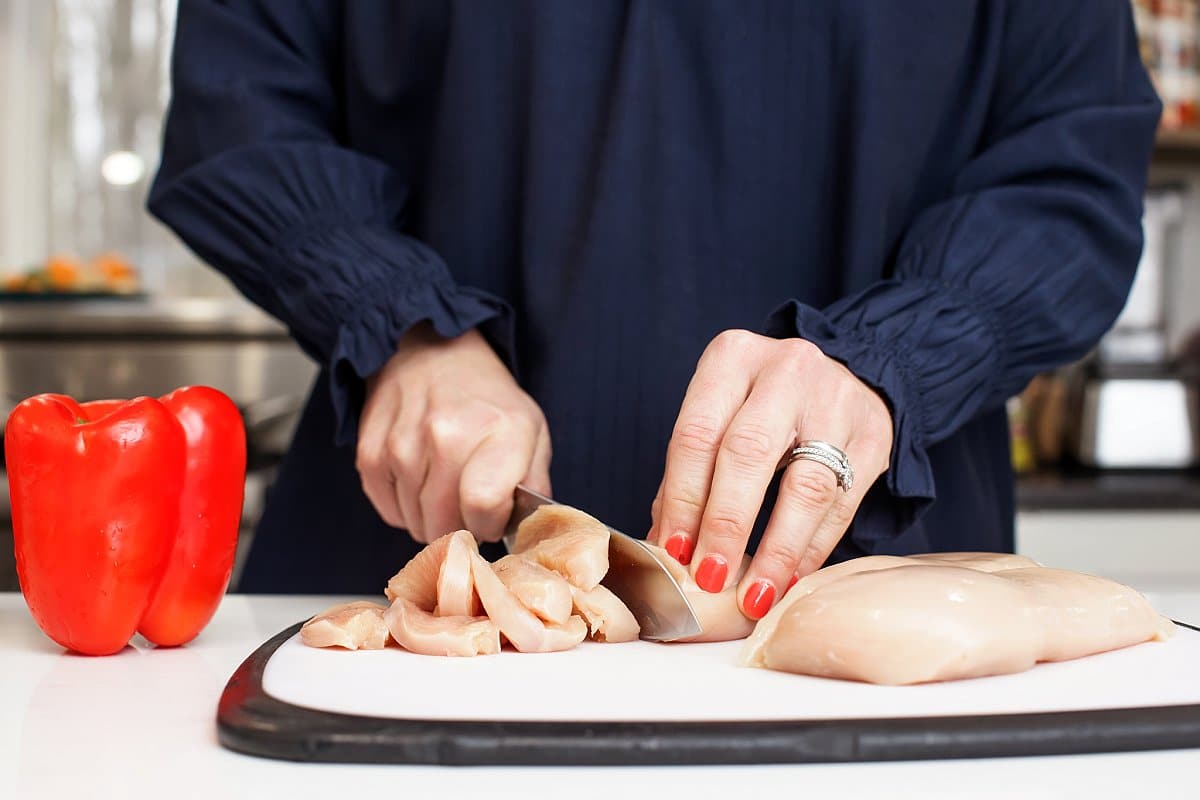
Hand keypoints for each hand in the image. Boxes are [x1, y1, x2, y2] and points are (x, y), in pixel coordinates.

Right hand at [356, 323, 551, 543]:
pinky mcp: (370, 455)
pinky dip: (406, 509)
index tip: (493, 514)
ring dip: (433, 518)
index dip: (490, 523)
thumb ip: (534, 483)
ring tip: (446, 484)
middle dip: (462, 527)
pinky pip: (390, 513)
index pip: (483, 506)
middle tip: (469, 503)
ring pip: (417, 524)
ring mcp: (402, 445)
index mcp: (497, 430)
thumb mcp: (531, 430)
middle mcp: (445, 435)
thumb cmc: (487, 402)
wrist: (432, 355)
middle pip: (445, 525)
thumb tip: (525, 529)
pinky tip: (420, 481)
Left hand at [649, 330, 892, 619]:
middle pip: (748, 454)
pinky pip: (841, 504)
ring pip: (805, 485)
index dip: (684, 499)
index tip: (675, 552)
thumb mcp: (721, 415)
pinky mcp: (874, 435)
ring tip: (754, 594)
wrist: (842, 376)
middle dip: (726, 525)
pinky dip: (813, 548)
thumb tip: (667, 548)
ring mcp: (836, 400)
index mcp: (732, 358)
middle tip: (711, 577)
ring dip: (775, 549)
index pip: (698, 434)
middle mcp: (785, 370)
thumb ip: (690, 474)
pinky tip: (791, 578)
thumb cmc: (762, 405)